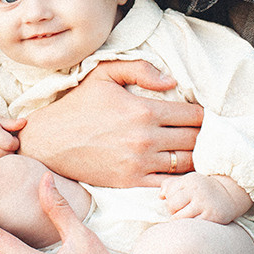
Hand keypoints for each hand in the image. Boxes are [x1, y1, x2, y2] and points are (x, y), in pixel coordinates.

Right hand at [0, 114, 26, 162]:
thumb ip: (11, 123)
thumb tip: (24, 122)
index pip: (9, 144)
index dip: (15, 142)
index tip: (12, 140)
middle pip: (8, 155)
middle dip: (11, 152)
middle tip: (7, 147)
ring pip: (3, 164)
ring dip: (6, 160)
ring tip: (2, 152)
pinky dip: (0, 166)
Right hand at [16, 59, 202, 187]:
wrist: (50, 141)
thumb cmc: (78, 106)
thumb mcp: (105, 74)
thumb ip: (140, 69)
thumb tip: (172, 81)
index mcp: (144, 110)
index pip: (194, 115)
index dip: (203, 115)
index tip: (202, 115)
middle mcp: (146, 138)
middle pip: (195, 140)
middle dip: (203, 136)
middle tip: (204, 135)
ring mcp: (140, 163)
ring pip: (187, 163)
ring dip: (195, 158)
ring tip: (195, 152)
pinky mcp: (131, 182)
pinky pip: (168, 184)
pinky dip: (179, 180)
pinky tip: (179, 172)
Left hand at [160, 171, 253, 222]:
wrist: (231, 194)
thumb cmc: (203, 189)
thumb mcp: (188, 181)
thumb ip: (170, 185)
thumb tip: (160, 196)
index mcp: (190, 180)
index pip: (169, 194)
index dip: (170, 201)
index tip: (178, 203)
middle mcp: (197, 190)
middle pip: (172, 205)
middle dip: (173, 211)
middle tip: (181, 212)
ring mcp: (204, 204)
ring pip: (179, 217)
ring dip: (180, 220)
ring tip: (187, 218)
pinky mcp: (211, 217)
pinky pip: (192, 226)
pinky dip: (190, 227)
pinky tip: (195, 223)